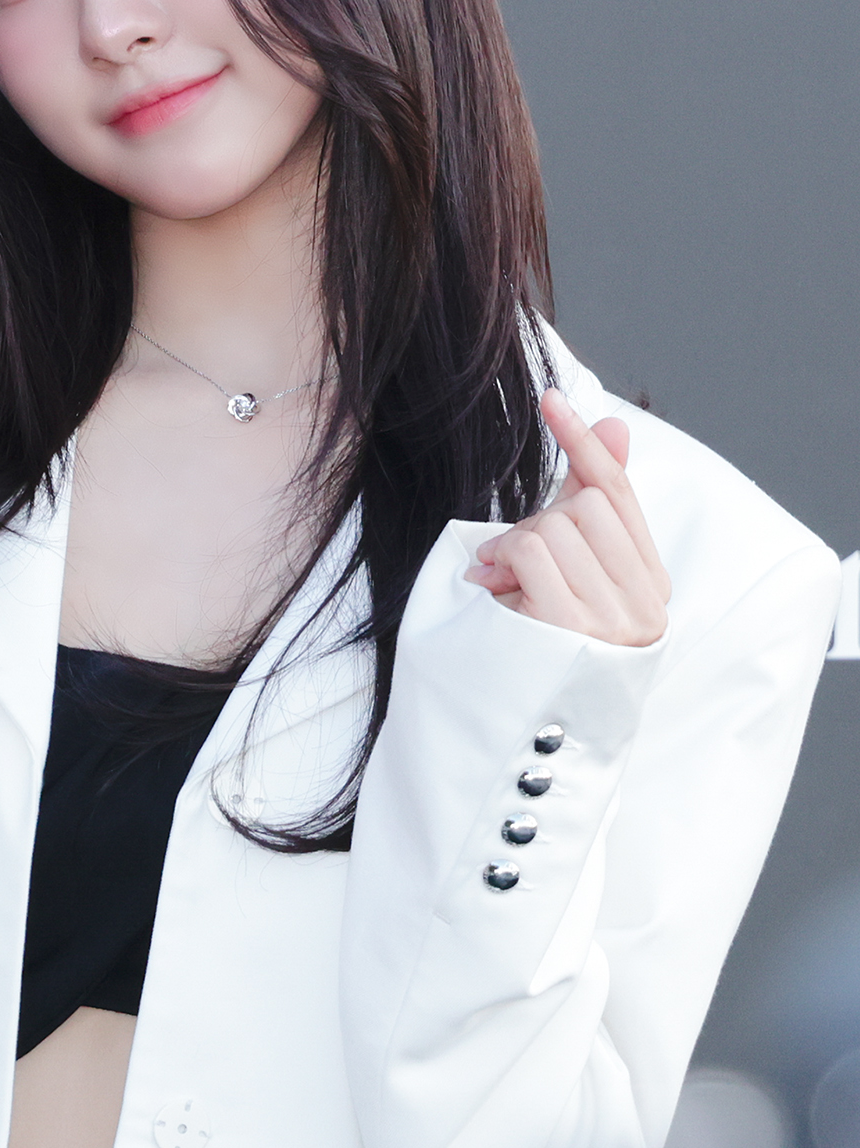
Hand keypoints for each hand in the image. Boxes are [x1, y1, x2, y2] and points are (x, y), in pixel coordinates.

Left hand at [465, 389, 670, 645]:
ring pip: (556, 525)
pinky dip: (506, 561)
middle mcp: (644, 604)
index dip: (584, 443)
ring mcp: (614, 621)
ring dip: (515, 546)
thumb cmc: (544, 648)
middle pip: (584, 506)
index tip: (551, 400)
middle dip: (538, 522)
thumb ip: (587, 504)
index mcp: (651, 585)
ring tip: (503, 585)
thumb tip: (614, 424)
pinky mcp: (575, 630)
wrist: (530, 747)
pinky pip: (535, 551)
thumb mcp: (570, 571)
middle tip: (512, 563)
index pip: (619, 494)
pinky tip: (498, 593)